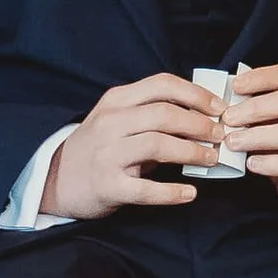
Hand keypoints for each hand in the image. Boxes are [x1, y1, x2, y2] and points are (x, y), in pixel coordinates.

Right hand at [42, 74, 225, 219]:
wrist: (57, 181)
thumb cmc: (100, 148)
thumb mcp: (120, 121)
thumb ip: (155, 115)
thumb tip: (207, 116)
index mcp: (116, 101)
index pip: (162, 84)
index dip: (197, 94)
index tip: (220, 108)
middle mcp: (109, 123)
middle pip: (164, 114)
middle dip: (200, 123)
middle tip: (220, 135)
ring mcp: (106, 154)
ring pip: (157, 144)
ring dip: (192, 151)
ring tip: (211, 159)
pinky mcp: (107, 185)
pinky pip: (145, 189)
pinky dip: (172, 192)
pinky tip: (190, 193)